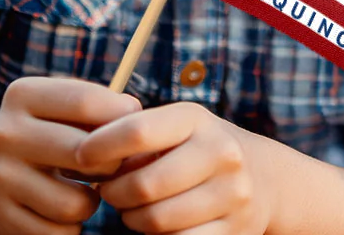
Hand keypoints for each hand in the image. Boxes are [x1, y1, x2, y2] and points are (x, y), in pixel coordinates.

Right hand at [0, 76, 140, 234]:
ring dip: (90, 203)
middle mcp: (4, 133)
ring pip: (75, 203)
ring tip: (82, 193)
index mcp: (22, 95)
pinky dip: (69, 228)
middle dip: (110, 165)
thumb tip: (132, 111)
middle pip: (84, 153)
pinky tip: (59, 214)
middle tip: (110, 168)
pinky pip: (58, 233)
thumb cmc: (43, 136)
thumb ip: (97, 107)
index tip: (132, 130)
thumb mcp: (59, 110)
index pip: (85, 102)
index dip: (120, 119)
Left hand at [75, 101, 273, 234]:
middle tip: (107, 191)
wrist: (264, 177)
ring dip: (132, 219)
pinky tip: (155, 224)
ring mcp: (232, 194)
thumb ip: (136, 134)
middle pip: (144, 184)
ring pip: (158, 220)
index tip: (79, 156)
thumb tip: (83, 153)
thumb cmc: (199, 147)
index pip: (138, 130)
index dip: (101, 146)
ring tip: (130, 207)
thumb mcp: (176, 127)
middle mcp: (220, 152)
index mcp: (196, 119)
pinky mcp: (235, 231)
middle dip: (114, 192)